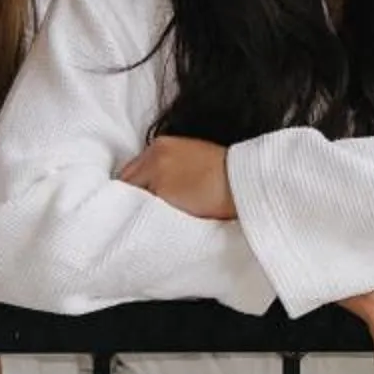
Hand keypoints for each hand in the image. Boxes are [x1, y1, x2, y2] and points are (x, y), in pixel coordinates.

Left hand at [119, 136, 234, 220]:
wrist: (245, 181)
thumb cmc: (228, 175)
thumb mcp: (195, 160)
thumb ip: (170, 167)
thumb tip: (155, 188)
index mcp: (161, 145)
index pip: (133, 170)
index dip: (136, 189)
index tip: (139, 202)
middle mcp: (154, 156)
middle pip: (128, 184)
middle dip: (132, 199)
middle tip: (140, 216)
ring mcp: (156, 175)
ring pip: (134, 199)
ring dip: (138, 211)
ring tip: (149, 223)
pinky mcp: (161, 194)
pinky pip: (144, 212)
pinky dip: (147, 220)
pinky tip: (157, 227)